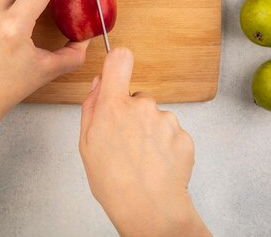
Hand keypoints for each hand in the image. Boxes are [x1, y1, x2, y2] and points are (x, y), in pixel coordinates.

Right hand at [80, 48, 210, 235]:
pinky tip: (157, 164)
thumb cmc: (114, 182)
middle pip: (137, 98)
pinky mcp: (184, 135)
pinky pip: (171, 132)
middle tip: (126, 144)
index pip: (120, 60)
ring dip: (150, 132)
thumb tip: (100, 84)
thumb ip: (92, 107)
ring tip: (142, 159)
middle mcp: (142, 106)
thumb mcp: (86, 144)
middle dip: (132, 115)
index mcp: (114, 105)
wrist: (150, 210)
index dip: (118, 62)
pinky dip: (165, 146)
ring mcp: (166, 120)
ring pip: (155, 117)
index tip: (118, 69)